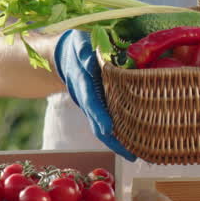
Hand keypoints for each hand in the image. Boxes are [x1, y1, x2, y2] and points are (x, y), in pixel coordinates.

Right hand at [52, 31, 136, 160]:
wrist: (65, 58)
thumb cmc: (77, 48)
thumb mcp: (78, 44)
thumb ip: (83, 52)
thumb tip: (90, 63)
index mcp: (83, 83)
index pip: (91, 102)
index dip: (99, 115)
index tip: (109, 128)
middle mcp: (87, 100)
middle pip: (97, 124)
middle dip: (112, 140)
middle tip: (130, 155)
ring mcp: (92, 107)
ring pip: (102, 129)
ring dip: (116, 143)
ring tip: (134, 156)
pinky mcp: (98, 109)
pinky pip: (107, 125)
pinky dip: (118, 136)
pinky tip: (133, 146)